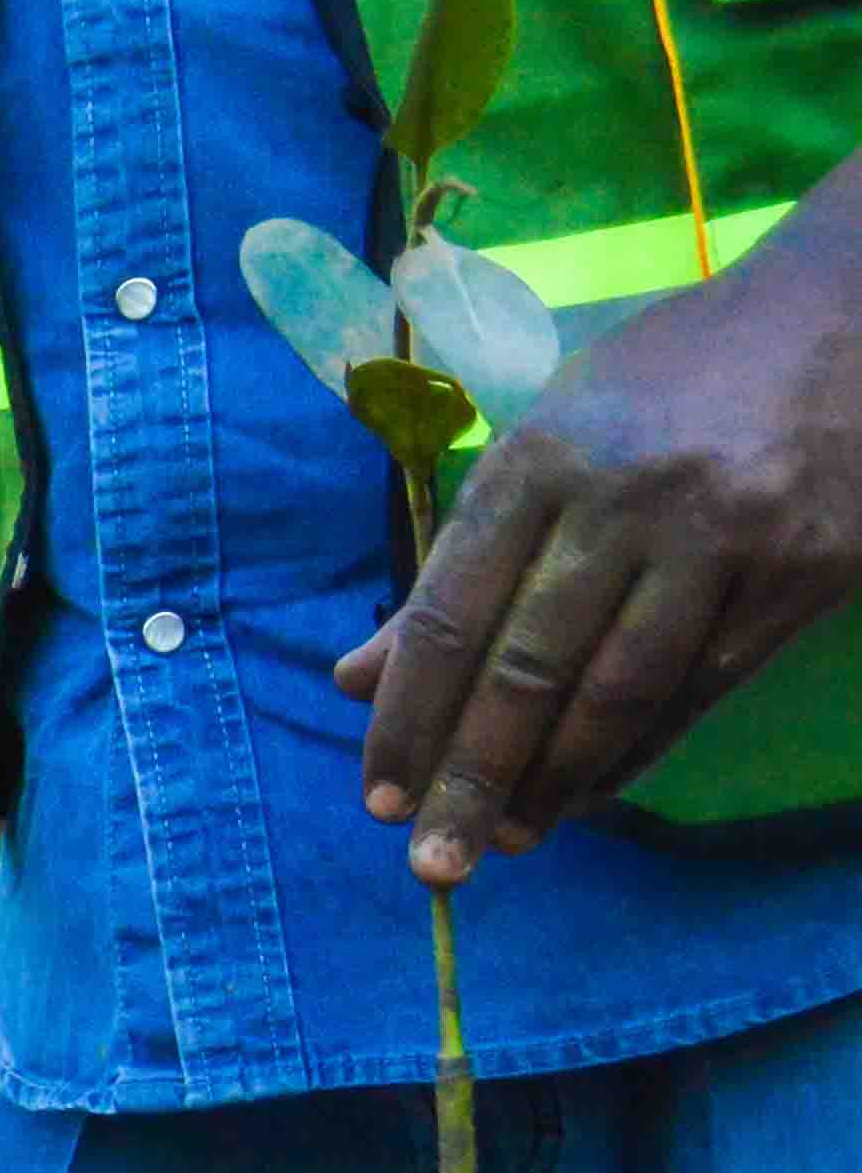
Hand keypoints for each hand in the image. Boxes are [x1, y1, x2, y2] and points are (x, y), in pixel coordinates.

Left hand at [347, 223, 861, 890]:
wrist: (842, 309)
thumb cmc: (668, 380)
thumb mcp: (548, 437)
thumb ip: (458, 560)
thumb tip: (358, 679)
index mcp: (543, 458)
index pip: (449, 615)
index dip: (408, 718)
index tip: (377, 796)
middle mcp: (630, 497)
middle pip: (528, 669)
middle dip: (470, 777)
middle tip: (432, 863)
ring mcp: (725, 535)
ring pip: (619, 691)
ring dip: (554, 782)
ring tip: (506, 842)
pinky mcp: (805, 568)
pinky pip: (704, 687)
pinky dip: (638, 750)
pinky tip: (591, 792)